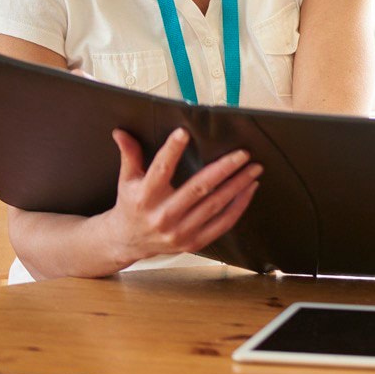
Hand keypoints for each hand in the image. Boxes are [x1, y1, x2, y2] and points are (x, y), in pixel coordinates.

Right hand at [101, 128, 262, 268]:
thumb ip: (129, 155)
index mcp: (145, 197)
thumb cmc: (131, 205)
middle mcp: (163, 216)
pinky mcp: (194, 242)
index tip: (184, 133)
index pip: (160, 170)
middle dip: (223, 169)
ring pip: (215, 205)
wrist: (127, 242)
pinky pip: (222, 223)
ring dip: (238, 185)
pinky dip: (239, 206)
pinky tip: (249, 189)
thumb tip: (121, 131)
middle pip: (198, 189)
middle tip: (242, 154)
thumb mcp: (126, 179)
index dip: (171, 151)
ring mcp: (180, 232)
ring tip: (253, 168)